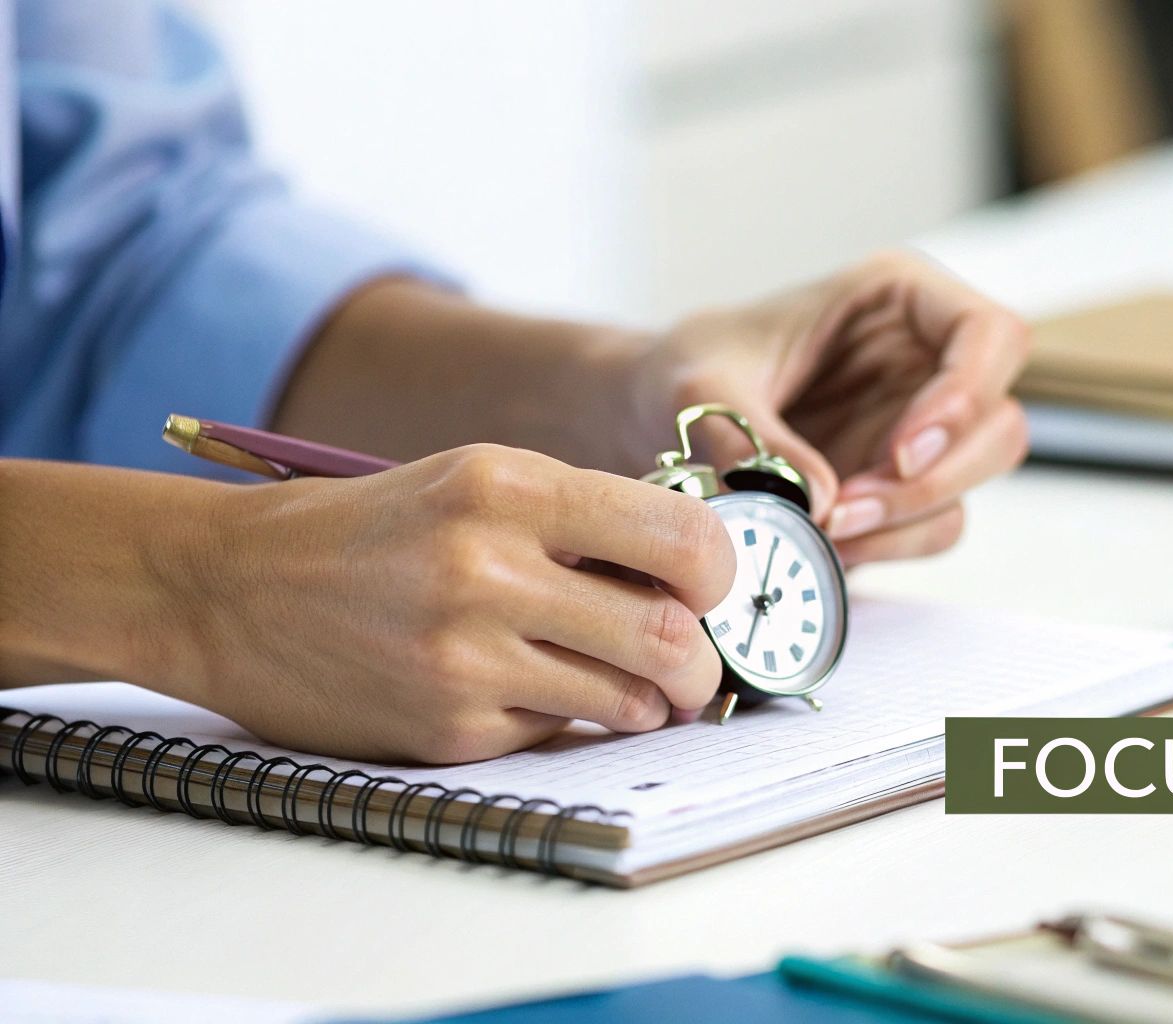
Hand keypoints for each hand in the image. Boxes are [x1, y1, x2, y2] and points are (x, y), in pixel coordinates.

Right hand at [177, 445, 735, 762]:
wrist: (228, 588)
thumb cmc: (371, 531)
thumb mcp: (476, 482)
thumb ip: (583, 519)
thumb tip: (697, 572)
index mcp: (508, 486)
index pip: (680, 539)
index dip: (718, 574)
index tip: (711, 588)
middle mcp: (489, 569)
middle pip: (668, 636)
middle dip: (701, 663)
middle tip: (694, 665)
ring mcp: (466, 657)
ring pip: (626, 700)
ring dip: (645, 699)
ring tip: (621, 680)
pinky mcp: (447, 728)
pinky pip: (557, 732)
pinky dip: (564, 718)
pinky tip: (522, 689)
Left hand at [622, 252, 1031, 564]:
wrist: (656, 414)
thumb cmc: (689, 367)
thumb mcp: (699, 386)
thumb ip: (752, 433)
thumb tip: (819, 498)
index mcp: (897, 297)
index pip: (989, 333)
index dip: (966, 395)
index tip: (901, 451)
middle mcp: (926, 358)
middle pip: (998, 422)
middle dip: (934, 478)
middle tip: (849, 510)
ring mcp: (923, 424)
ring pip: (975, 480)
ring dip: (908, 517)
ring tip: (825, 530)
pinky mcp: (905, 481)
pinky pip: (933, 523)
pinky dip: (889, 544)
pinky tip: (828, 543)